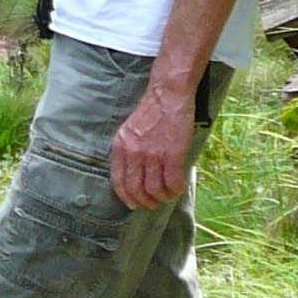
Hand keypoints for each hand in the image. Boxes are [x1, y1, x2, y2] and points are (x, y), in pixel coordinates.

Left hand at [110, 84, 196, 209]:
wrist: (168, 94)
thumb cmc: (151, 112)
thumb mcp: (129, 131)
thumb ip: (128, 151)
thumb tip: (133, 176)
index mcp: (121, 147)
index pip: (119, 181)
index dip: (126, 197)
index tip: (134, 203)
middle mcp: (134, 152)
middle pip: (136, 190)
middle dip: (146, 201)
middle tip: (154, 203)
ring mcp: (153, 154)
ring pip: (155, 190)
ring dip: (163, 197)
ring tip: (168, 195)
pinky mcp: (173, 153)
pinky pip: (173, 182)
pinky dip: (177, 189)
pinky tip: (179, 187)